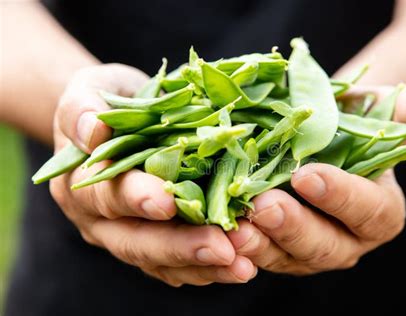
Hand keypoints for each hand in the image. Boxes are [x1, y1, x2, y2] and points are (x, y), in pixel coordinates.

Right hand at [50, 64, 256, 285]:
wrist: (116, 120)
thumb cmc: (106, 100)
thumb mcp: (90, 89)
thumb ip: (83, 108)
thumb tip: (93, 131)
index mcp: (82, 183)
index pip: (107, 194)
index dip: (135, 198)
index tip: (168, 201)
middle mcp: (101, 219)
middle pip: (137, 242)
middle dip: (180, 247)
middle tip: (223, 248)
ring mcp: (127, 234)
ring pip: (161, 262)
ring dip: (203, 265)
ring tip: (243, 264)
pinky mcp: (154, 241)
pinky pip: (177, 265)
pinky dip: (207, 267)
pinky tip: (240, 264)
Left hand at [227, 85, 405, 274]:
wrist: (315, 136)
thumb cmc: (349, 121)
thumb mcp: (376, 110)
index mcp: (377, 211)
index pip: (368, 211)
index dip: (341, 196)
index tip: (309, 174)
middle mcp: (344, 239)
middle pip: (324, 246)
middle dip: (294, 227)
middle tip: (266, 205)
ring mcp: (305, 248)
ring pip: (284, 257)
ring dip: (259, 244)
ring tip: (235, 225)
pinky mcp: (274, 248)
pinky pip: (256, 253)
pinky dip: (237, 245)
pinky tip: (216, 229)